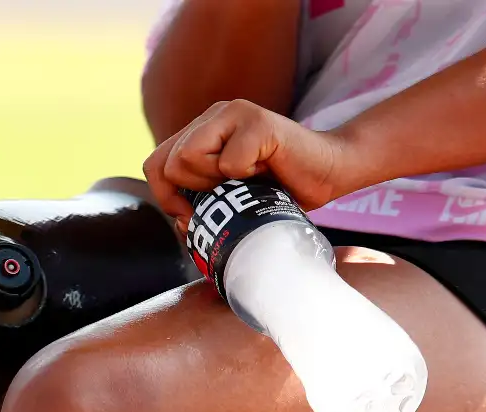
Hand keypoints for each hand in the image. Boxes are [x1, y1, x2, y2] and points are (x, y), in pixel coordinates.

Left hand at [142, 99, 359, 227]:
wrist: (331, 172)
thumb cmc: (282, 190)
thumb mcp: (231, 199)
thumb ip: (201, 204)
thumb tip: (181, 223)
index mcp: (201, 132)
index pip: (155, 164)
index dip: (165, 197)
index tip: (191, 215)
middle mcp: (214, 116)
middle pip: (169, 163)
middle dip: (192, 193)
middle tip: (227, 195)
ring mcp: (234, 114)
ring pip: (188, 157)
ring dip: (217, 183)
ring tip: (247, 179)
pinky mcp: (257, 122)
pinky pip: (228, 161)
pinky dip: (246, 177)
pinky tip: (267, 171)